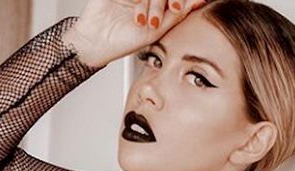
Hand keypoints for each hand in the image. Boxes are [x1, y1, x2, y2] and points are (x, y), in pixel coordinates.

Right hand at [63, 0, 205, 66]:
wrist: (96, 41)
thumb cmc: (124, 40)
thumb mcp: (156, 31)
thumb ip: (176, 16)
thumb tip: (198, 2)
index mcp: (160, 5)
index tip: (185, 5)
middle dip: (167, 1)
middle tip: (168, 12)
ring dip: (150, 4)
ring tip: (141, 21)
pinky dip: (139, 1)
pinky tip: (135, 11)